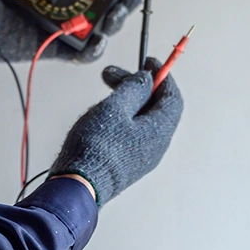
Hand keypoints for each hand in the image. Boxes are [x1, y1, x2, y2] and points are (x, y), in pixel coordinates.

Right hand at [48, 58, 183, 205]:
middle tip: (111, 74)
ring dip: (125, 98)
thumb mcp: (115, 107)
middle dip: (135, 84)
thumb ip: (134, 88)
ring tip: (101, 89)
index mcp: (160, 130)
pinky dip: (121, 114)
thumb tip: (147, 78)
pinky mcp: (126, 162)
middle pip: (154, 105)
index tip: (149, 62)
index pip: (172, 97)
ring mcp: (141, 155)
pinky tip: (102, 111)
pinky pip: (131, 131)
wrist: (76, 187)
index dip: (162, 76)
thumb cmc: (96, 146)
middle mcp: (156, 145)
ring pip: (140, 117)